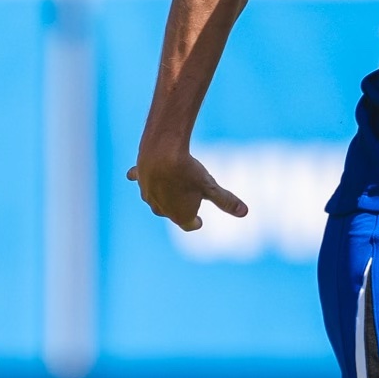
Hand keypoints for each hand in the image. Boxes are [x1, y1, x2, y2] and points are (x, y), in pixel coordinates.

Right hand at [125, 149, 247, 232]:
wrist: (162, 154)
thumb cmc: (189, 172)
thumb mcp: (210, 186)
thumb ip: (226, 201)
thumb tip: (244, 212)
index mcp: (179, 215)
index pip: (189, 224)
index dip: (195, 222)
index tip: (199, 220)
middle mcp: (161, 209)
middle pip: (170, 213)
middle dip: (178, 210)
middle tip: (186, 202)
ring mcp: (147, 194)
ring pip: (154, 199)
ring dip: (161, 197)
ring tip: (169, 188)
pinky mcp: (139, 178)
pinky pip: (138, 180)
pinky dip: (138, 179)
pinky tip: (133, 176)